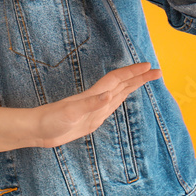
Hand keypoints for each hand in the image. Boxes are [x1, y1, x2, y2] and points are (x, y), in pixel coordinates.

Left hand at [35, 62, 160, 147]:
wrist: (38, 129)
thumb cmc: (50, 120)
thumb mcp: (69, 114)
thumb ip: (89, 105)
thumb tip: (108, 96)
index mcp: (92, 96)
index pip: (117, 80)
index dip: (133, 73)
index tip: (149, 66)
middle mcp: (95, 99)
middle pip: (121, 84)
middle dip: (139, 76)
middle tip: (157, 71)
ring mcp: (94, 108)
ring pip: (118, 92)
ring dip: (133, 84)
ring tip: (146, 78)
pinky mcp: (92, 117)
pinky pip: (112, 104)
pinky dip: (122, 98)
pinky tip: (124, 96)